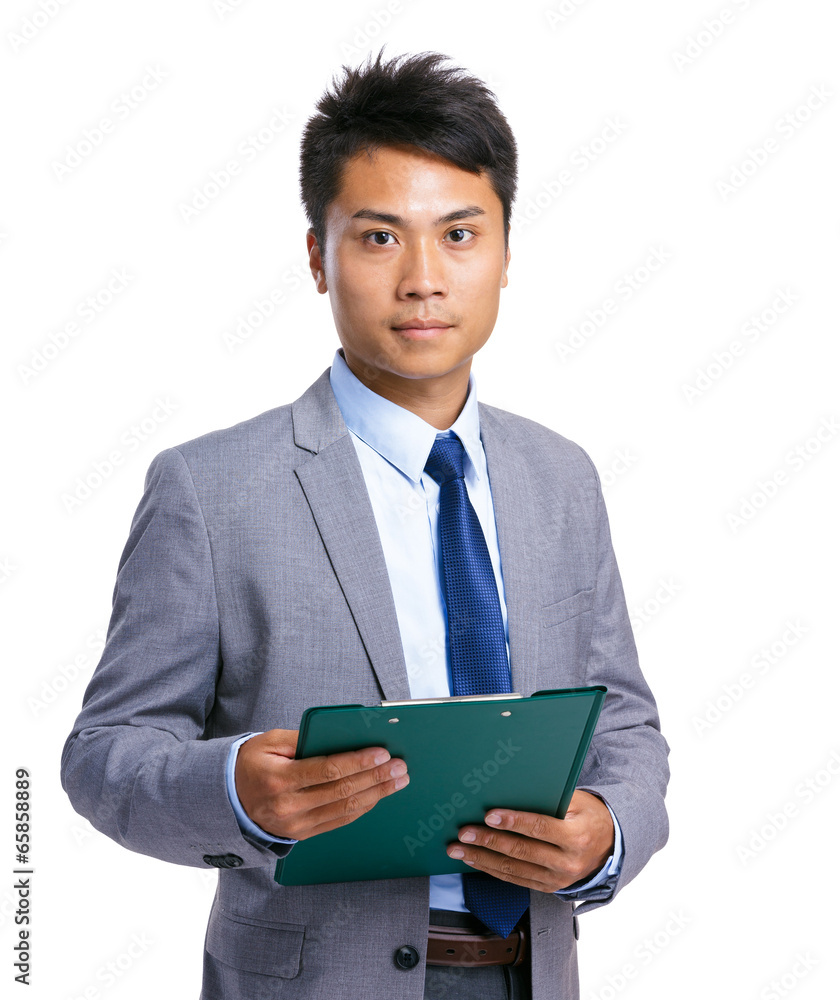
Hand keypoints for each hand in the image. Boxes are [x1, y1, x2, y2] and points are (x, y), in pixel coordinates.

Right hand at [235, 729, 408, 839]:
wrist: (227, 799)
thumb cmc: (251, 763)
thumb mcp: (270, 742)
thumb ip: (304, 739)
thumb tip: (342, 737)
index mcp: (279, 780)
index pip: (328, 770)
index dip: (358, 761)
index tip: (382, 752)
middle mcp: (288, 807)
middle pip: (342, 792)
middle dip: (376, 777)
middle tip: (400, 766)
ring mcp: (296, 825)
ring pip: (345, 810)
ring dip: (376, 794)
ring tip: (397, 780)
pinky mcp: (302, 834)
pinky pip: (339, 821)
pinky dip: (362, 808)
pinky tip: (378, 795)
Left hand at [446, 790, 613, 891]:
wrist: (611, 844)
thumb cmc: (589, 815)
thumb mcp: (576, 800)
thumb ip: (547, 798)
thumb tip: (510, 789)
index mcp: (576, 836)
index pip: (539, 828)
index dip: (512, 821)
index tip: (488, 815)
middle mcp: (568, 862)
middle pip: (521, 851)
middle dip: (488, 842)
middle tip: (463, 833)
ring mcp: (558, 879)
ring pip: (514, 870)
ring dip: (482, 859)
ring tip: (459, 849)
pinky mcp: (549, 887)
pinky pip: (516, 880)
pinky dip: (493, 870)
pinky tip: (475, 860)